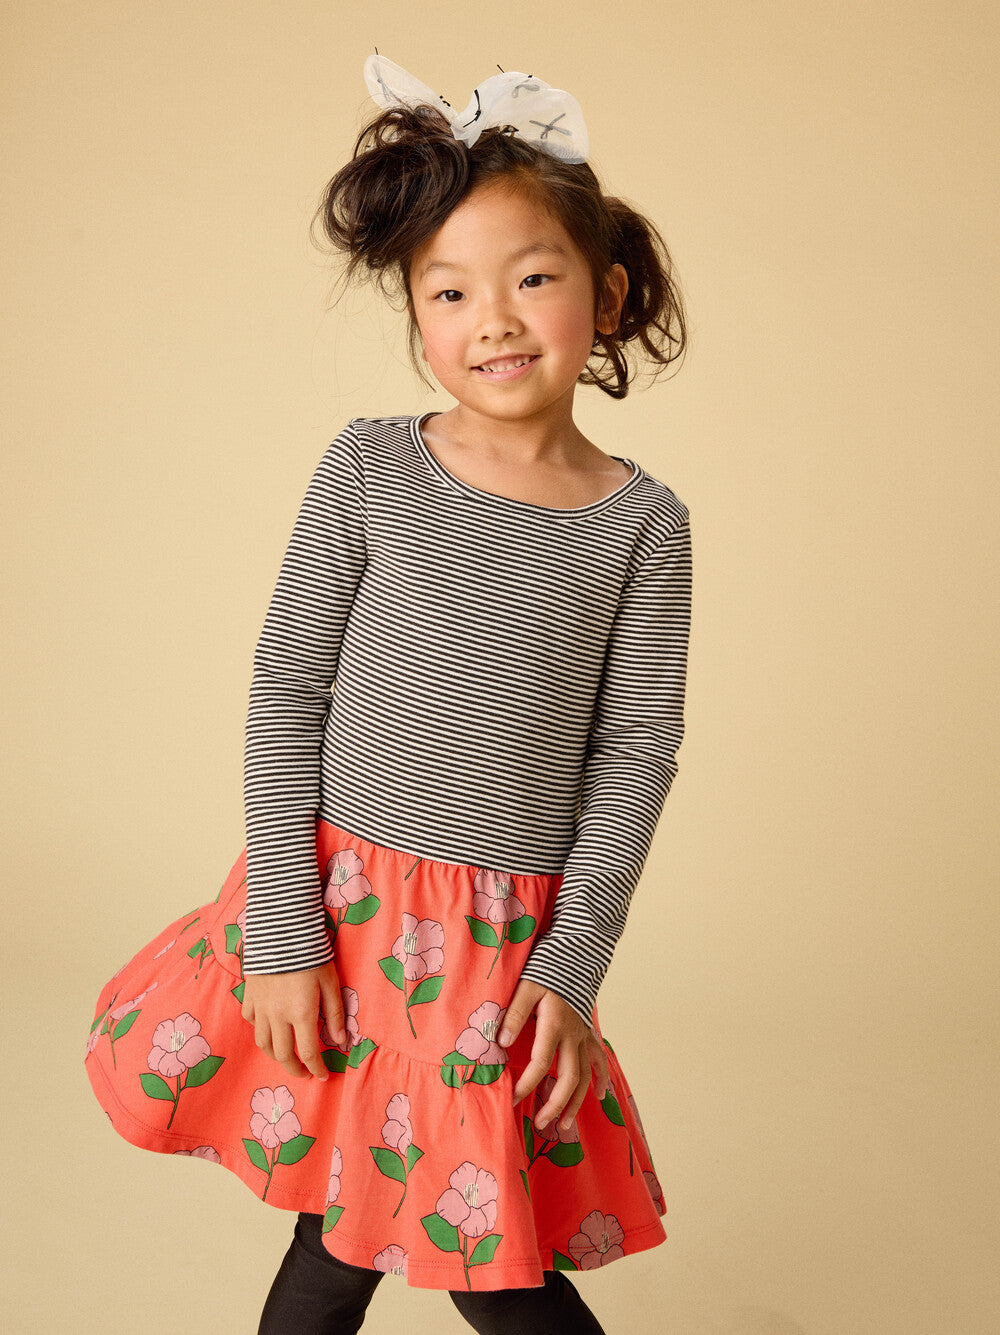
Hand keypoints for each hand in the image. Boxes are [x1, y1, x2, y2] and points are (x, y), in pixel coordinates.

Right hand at [241, 961, 344, 1081]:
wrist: (282, 930)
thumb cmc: (312, 955)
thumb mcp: (331, 983)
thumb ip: (335, 1013)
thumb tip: (341, 1041)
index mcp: (301, 1013)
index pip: (308, 1053)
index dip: (316, 1068)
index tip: (322, 1075)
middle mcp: (277, 1015)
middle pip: (282, 1054)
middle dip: (295, 1069)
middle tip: (304, 1073)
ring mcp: (260, 1007)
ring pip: (262, 1043)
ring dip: (275, 1055)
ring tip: (286, 1057)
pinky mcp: (249, 996)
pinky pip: (251, 1021)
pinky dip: (259, 1029)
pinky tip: (269, 1028)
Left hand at [499, 979, 610, 1132]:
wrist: (576, 953)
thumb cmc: (547, 968)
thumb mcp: (525, 987)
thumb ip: (514, 1014)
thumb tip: (501, 1042)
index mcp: (554, 1025)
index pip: (540, 1063)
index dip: (527, 1084)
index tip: (513, 1099)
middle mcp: (573, 1035)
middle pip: (569, 1078)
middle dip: (555, 1105)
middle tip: (541, 1124)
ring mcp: (584, 1035)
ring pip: (585, 1076)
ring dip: (576, 1102)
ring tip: (565, 1124)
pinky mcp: (589, 1031)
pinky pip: (599, 1059)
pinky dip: (601, 1078)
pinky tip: (600, 1095)